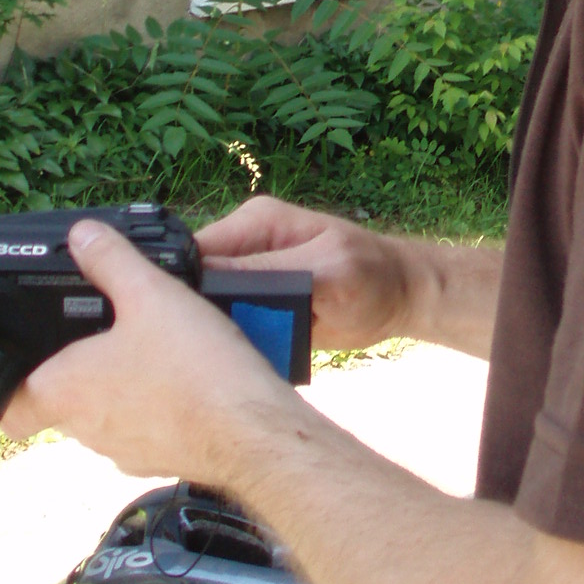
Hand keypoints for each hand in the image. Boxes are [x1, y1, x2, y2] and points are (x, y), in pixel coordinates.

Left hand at [0, 219, 289, 482]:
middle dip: (76, 372)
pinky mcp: (161, 460)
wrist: (255, 432)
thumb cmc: (195, 368)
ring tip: (152, 351)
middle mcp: (86, 429)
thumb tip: (81, 234)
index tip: (16, 362)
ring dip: (118, 389)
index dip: (4, 386)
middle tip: (101, 335)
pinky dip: (155, 407)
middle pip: (61, 403)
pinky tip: (184, 380)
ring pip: (104, 417)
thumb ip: (110, 259)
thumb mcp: (151, 292)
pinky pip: (144, 430)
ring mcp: (123, 451)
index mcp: (66, 390)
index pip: (7, 408)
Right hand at [197, 196, 420, 353]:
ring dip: (213, 335)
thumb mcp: (324, 273)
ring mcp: (248, 277)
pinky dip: (232, 344)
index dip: (182, 287)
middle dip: (195, 315)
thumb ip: (268, 274)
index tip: (185, 325)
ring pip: (205, 308)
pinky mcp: (256, 304)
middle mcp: (243, 246)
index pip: (194, 250)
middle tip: (210, 350)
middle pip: (192, 282)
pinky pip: (228, 325)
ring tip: (228, 359)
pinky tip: (240, 361)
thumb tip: (207, 278)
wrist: (400, 296)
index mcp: (254, 222)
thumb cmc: (372, 275)